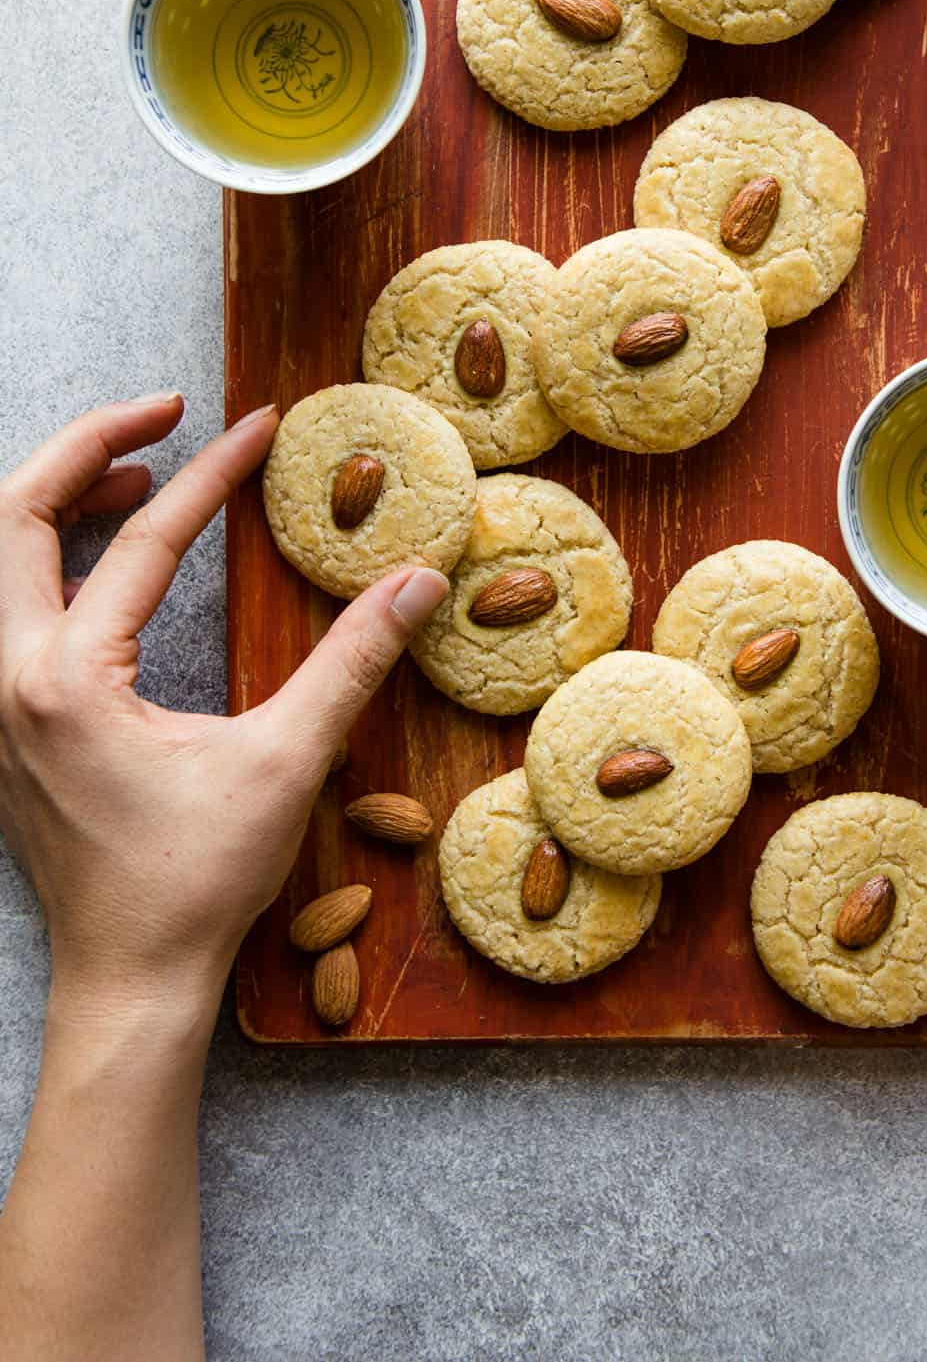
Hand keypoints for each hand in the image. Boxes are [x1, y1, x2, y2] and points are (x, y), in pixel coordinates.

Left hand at [0, 392, 447, 1024]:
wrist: (128, 981)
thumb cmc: (195, 881)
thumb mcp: (285, 762)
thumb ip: (351, 661)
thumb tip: (417, 581)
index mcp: (66, 682)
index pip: (138, 543)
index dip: (210, 474)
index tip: (261, 425)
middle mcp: (9, 680)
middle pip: (12, 518)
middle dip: (89, 448)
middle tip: (166, 413)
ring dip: (63, 500)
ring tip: (144, 476)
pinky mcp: (7, 727)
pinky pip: (10, 608)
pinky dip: (53, 559)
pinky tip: (113, 563)